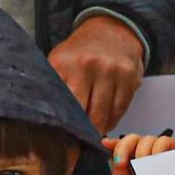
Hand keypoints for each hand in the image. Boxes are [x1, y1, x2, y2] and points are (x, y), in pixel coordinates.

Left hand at [49, 16, 146, 132]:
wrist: (112, 31)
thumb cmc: (81, 52)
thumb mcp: (60, 61)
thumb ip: (54, 85)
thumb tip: (45, 119)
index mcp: (64, 62)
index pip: (61, 103)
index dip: (61, 124)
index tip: (61, 140)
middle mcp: (88, 65)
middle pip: (83, 112)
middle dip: (81, 131)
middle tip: (76, 143)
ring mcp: (111, 71)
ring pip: (104, 114)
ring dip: (98, 128)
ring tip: (92, 134)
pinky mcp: (130, 78)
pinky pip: (120, 109)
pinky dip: (113, 120)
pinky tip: (106, 122)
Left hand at [103, 133, 174, 174]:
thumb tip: (112, 159)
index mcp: (137, 170)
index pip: (124, 150)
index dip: (115, 143)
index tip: (106, 143)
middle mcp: (150, 160)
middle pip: (133, 140)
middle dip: (123, 146)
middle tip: (123, 162)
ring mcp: (164, 156)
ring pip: (147, 139)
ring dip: (141, 150)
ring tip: (145, 167)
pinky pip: (165, 140)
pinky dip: (157, 146)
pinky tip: (156, 159)